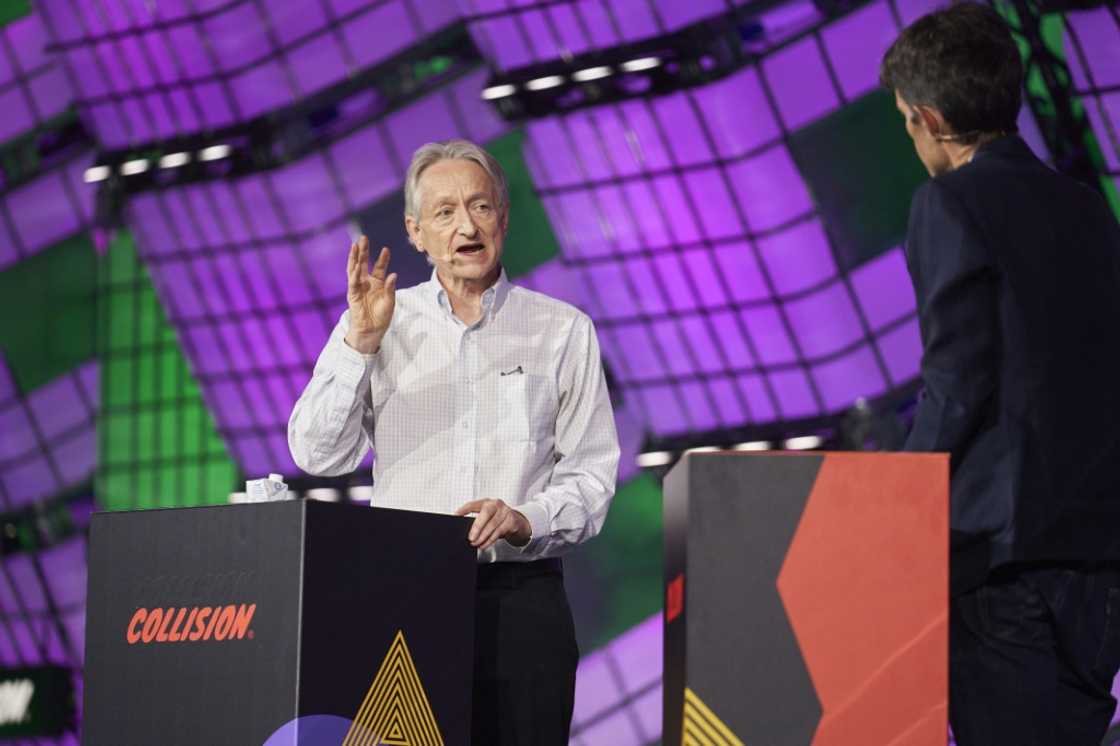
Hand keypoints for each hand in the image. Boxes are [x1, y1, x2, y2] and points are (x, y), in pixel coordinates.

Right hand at [344, 236, 395, 353]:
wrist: (372, 331)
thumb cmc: (381, 317)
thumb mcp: (390, 301)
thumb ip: (390, 288)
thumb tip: (393, 274)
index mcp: (377, 283)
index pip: (378, 267)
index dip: (382, 258)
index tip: (386, 249)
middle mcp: (366, 283)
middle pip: (363, 263)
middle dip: (363, 251)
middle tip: (363, 237)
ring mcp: (358, 287)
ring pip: (354, 269)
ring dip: (354, 258)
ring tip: (355, 245)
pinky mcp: (353, 295)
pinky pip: (352, 283)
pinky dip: (354, 274)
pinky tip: (356, 266)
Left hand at [455, 499, 530, 550]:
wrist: (518, 523)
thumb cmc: (499, 520)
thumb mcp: (489, 518)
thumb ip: (479, 521)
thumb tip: (466, 532)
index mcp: (487, 502)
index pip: (473, 504)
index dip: (463, 510)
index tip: (455, 516)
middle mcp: (496, 504)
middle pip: (485, 513)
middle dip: (477, 527)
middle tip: (470, 538)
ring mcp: (505, 511)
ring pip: (492, 525)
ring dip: (482, 537)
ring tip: (476, 544)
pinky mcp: (511, 520)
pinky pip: (499, 532)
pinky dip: (490, 540)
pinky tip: (484, 544)